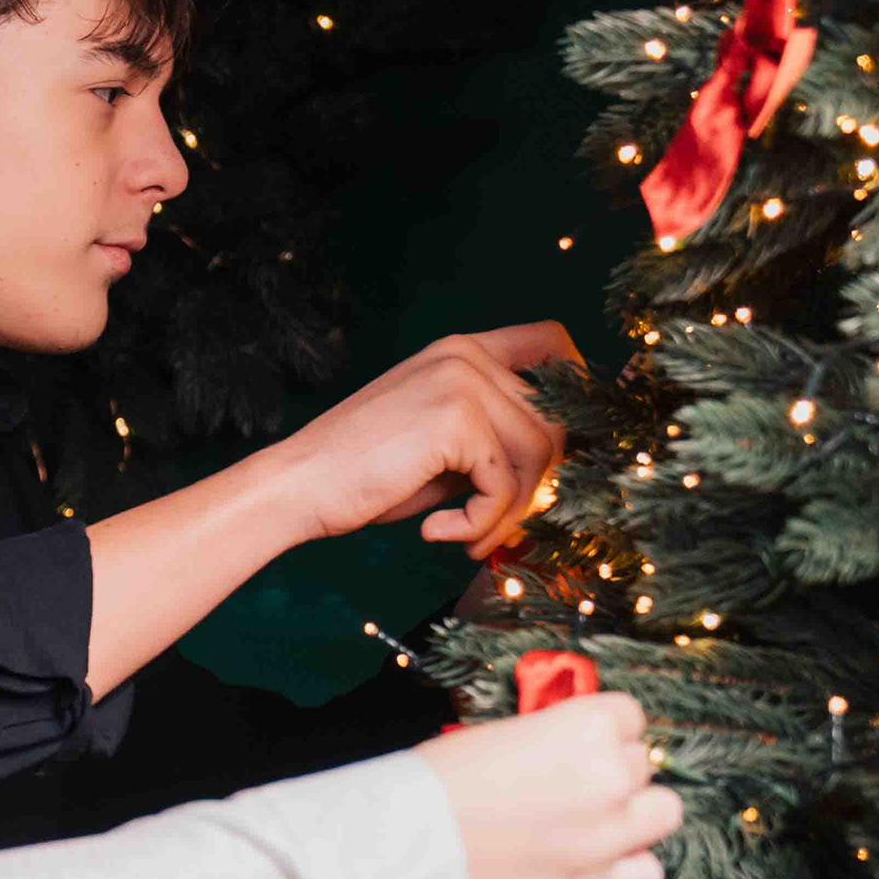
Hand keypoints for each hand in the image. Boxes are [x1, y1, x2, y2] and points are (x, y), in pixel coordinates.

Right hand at [249, 326, 578, 558]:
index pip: (552, 341)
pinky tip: (439, 532)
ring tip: (468, 537)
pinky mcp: (457, 419)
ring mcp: (463, 381)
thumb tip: (559, 476)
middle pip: (556, 420)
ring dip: (510, 512)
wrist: (299, 485)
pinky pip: (506, 485)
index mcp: (461, 351)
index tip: (570, 443)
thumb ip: (493, 443)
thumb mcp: (440, 447)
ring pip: (540, 456)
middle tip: (495, 528)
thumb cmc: (362, 474)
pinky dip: (482, 522)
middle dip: (539, 486)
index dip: (579, 385)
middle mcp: (466, 355)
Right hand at [412, 694, 679, 878]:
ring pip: (664, 813)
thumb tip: (576, 750)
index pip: (630, 716)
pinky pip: (649, 873)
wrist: (407, 843)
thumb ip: (555, 738)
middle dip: (612, 773)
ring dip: (635, 815)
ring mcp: (609, 832)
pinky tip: (598, 862)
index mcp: (587, 724)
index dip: (603, 732)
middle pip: (643, 764)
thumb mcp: (503, 733)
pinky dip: (630, 869)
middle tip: (567, 789)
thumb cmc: (438, 781)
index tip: (576, 747)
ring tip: (594, 823)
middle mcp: (611, 774)